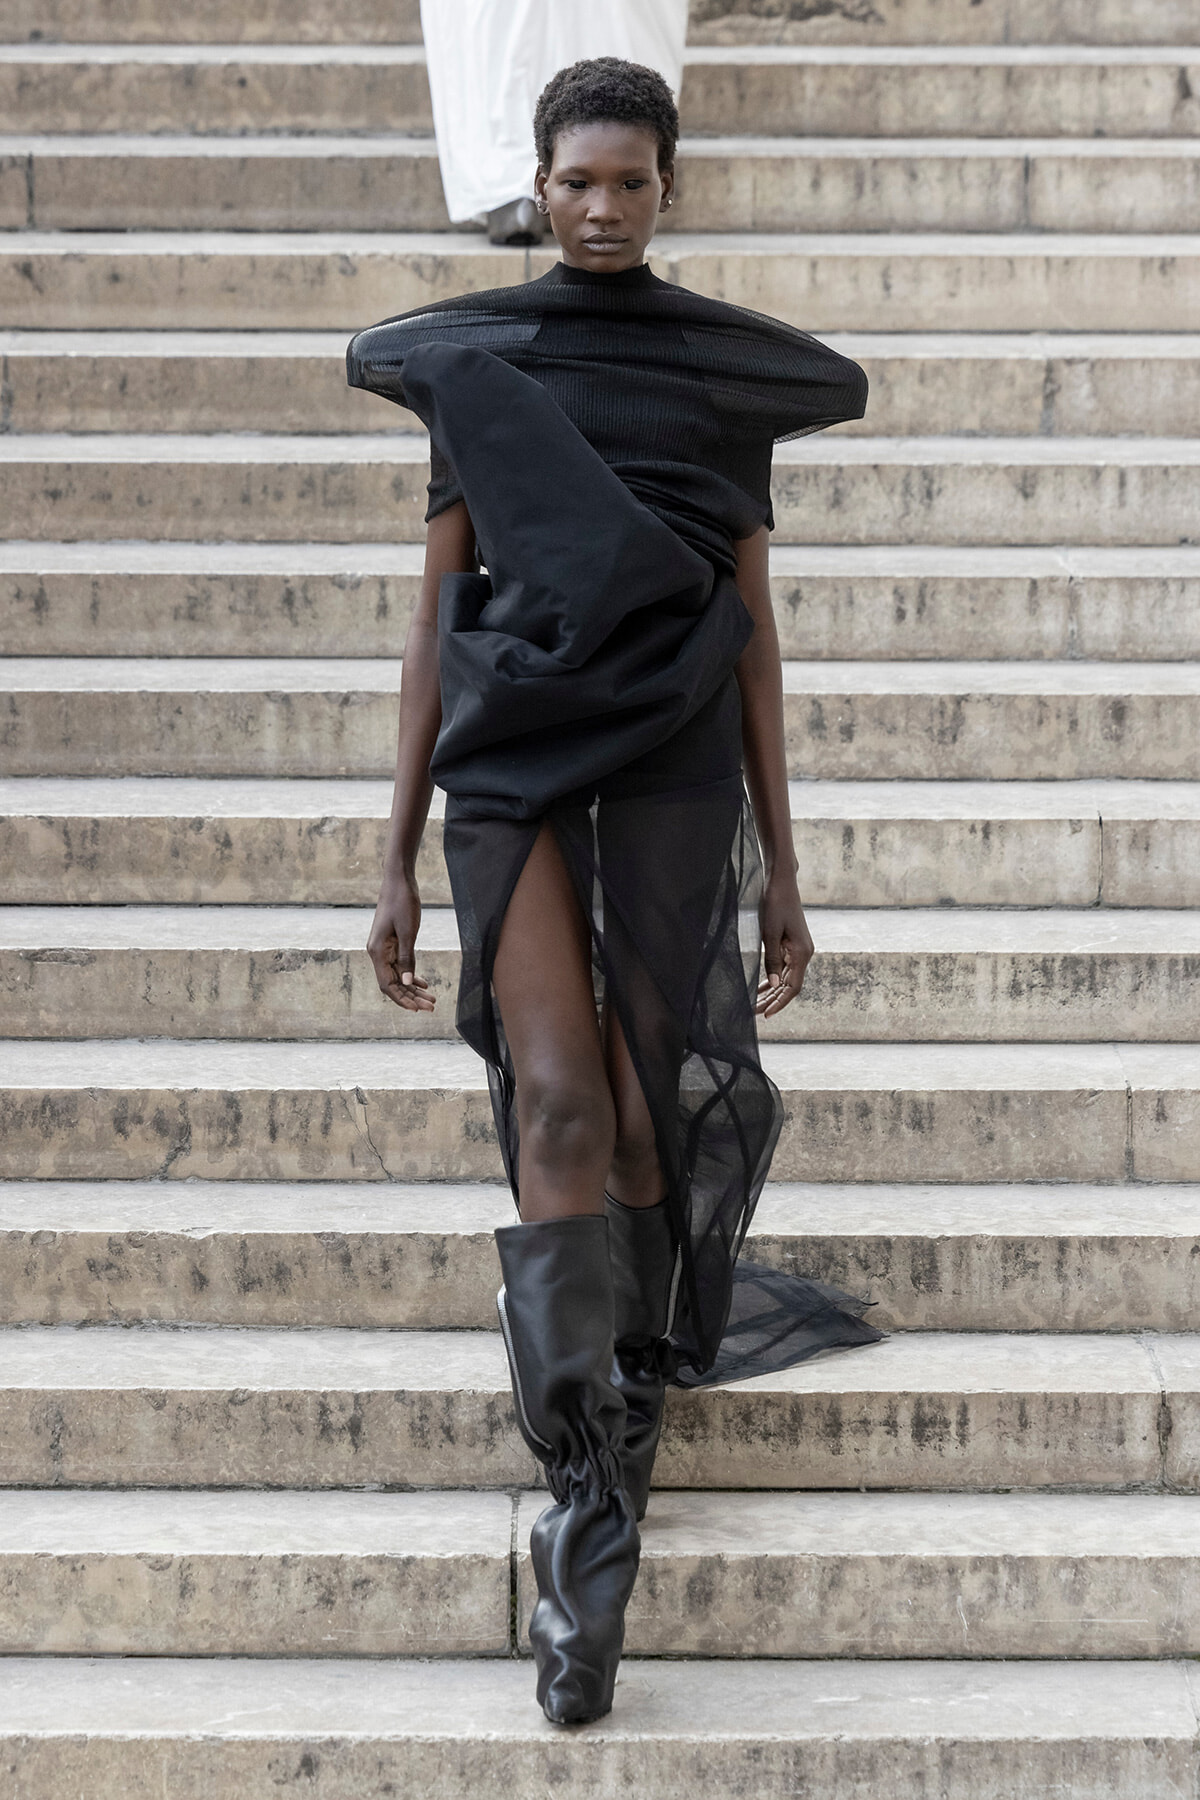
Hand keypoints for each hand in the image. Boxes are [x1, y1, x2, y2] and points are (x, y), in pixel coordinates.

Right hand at [367, 874, 434, 1011]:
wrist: (398, 881)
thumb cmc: (402, 902)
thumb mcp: (408, 931)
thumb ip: (407, 958)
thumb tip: (408, 982)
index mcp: (377, 952)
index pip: (387, 985)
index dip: (402, 999)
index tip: (418, 1009)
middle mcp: (378, 953)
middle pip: (393, 984)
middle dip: (411, 997)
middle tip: (431, 1006)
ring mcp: (384, 949)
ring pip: (398, 976)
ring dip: (413, 988)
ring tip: (431, 998)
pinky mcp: (392, 943)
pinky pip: (400, 966)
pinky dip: (412, 975)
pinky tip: (424, 983)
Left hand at [756, 873, 813, 1016]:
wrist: (781, 882)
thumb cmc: (775, 904)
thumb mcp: (770, 933)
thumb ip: (772, 960)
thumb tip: (774, 985)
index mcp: (802, 953)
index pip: (793, 988)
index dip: (780, 1003)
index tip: (766, 1015)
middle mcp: (804, 953)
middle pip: (789, 985)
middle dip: (772, 1000)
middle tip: (753, 1012)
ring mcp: (799, 949)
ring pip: (786, 978)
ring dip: (771, 991)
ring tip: (754, 1002)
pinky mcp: (792, 944)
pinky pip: (784, 967)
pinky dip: (773, 977)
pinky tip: (760, 985)